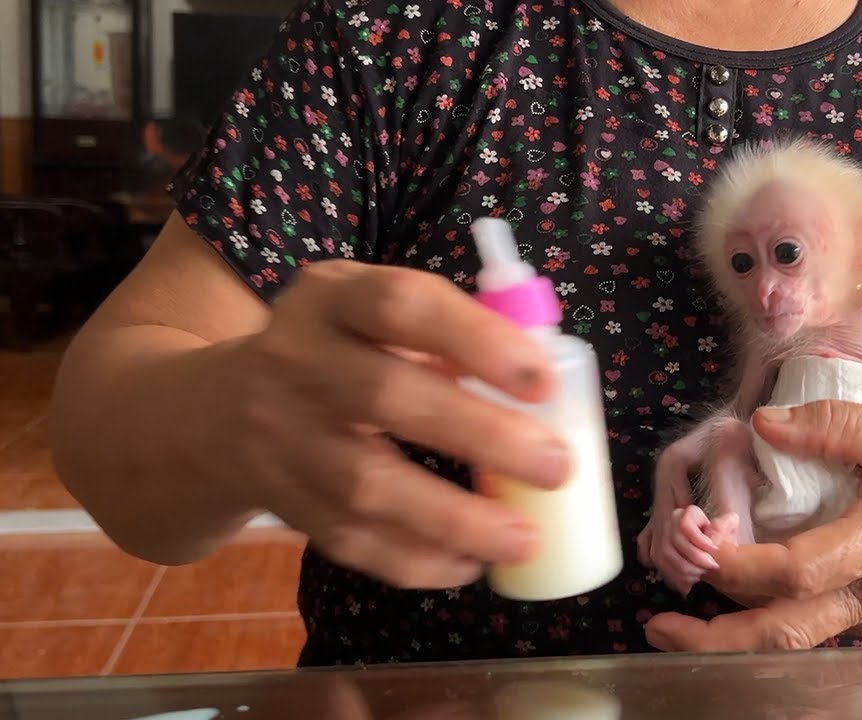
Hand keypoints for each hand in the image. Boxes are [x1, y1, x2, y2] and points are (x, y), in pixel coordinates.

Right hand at [209, 260, 570, 588]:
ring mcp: (281, 437)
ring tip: (523, 538)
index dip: (475, 340)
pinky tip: (469, 564)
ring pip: (367, 485)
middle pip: (387, 398)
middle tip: (555, 465)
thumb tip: (546, 389)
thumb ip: (447, 335)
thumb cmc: (334, 353)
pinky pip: (350, 541)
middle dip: (482, 436)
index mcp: (333, 299)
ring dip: (455, 518)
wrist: (213, 412)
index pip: (402, 305)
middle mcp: (295, 360)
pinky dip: (416, 560)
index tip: (542, 379)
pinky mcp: (282, 503)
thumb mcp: (371, 315)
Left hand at [644, 399, 861, 651]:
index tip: (696, 543)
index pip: (797, 569)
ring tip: (676, 626)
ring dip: (733, 639)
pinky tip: (734, 607)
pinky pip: (814, 632)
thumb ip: (834, 425)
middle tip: (656, 625)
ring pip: (796, 642)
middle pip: (785, 632)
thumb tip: (762, 423)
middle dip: (715, 638)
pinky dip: (767, 625)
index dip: (738, 564)